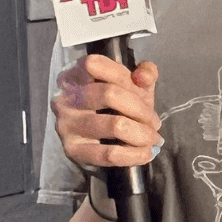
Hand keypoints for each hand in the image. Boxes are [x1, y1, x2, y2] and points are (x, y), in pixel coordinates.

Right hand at [54, 54, 161, 169]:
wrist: (93, 138)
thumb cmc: (113, 105)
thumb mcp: (130, 82)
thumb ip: (144, 72)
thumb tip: (144, 77)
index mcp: (76, 74)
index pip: (100, 67)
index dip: (128, 79)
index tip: (146, 94)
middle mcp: (66, 98)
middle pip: (110, 94)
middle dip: (141, 110)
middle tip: (155, 123)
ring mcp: (66, 124)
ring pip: (114, 125)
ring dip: (142, 133)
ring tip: (153, 139)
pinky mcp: (72, 150)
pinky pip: (108, 154)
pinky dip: (133, 155)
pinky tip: (146, 154)